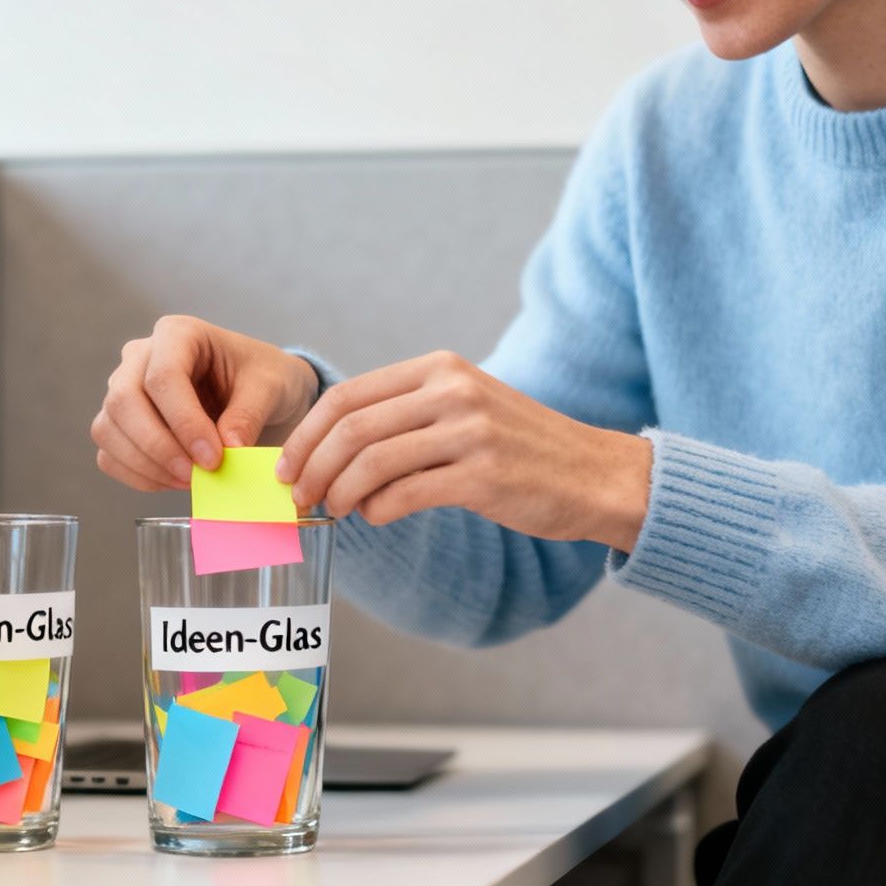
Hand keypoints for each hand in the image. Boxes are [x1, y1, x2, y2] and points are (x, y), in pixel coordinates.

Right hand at [89, 315, 319, 491]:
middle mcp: (140, 356)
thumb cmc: (261, 378)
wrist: (256, 390)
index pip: (163, 376)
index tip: (213, 458)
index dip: (184, 422)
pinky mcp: (120, 423)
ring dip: (146, 465)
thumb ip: (249, 415)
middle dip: (158, 446)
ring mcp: (124, 389)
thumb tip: (228, 448)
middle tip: (196, 475)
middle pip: (124, 401)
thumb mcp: (270, 388)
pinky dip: (137, 476)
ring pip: (108, 429)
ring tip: (190, 481)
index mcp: (178, 333)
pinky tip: (174, 482)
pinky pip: (109, 454)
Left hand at [277, 350, 650, 552]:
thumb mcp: (467, 407)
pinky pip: (405, 495)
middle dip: (312, 467)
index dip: (308, 434)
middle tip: (298, 497)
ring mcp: (470, 432)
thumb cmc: (524, 448)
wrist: (596, 474)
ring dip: (339, 493)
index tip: (289, 466)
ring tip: (331, 511)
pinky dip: (377, 511)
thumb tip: (334, 452)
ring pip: (371, 462)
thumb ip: (409, 416)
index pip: (349, 395)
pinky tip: (375, 517)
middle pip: (352, 428)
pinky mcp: (483, 476)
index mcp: (442, 368)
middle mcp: (453, 392)